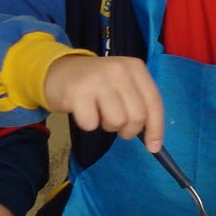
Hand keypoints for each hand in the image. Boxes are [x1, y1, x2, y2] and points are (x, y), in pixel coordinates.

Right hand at [42, 54, 164, 150]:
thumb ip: (139, 105)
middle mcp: (118, 70)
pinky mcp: (77, 92)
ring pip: (116, 122)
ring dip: (107, 126)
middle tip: (115, 124)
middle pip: (137, 116)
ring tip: (98, 112)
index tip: (153, 147)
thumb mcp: (122, 85)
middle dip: (128, 130)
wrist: (59, 71)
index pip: (154, 102)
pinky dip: (87, 124)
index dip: (156, 128)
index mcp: (135, 67)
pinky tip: (82, 110)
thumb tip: (153, 143)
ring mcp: (97, 80)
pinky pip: (91, 124)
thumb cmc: (96, 83)